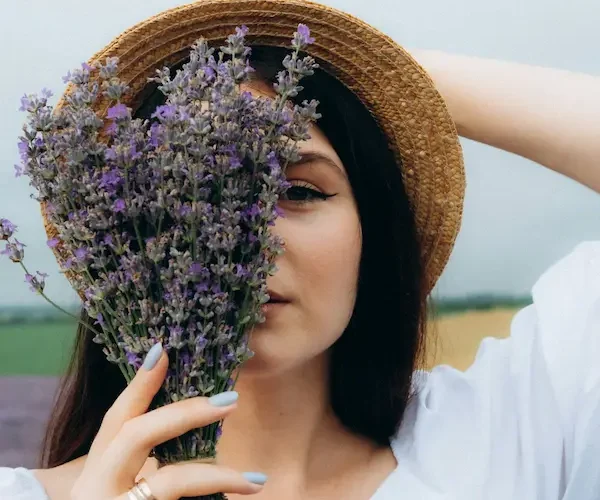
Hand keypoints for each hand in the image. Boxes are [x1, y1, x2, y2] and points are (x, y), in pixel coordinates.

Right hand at [70, 343, 265, 499]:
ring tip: (255, 480)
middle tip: (229, 400)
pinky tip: (239, 496)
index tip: (164, 349)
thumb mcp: (118, 480)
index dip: (139, 383)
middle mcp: (100, 484)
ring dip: (215, 476)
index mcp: (98, 465)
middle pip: (137, 435)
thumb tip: (192, 416)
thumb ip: (142, 454)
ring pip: (168, 484)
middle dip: (184, 412)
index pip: (118, 416)